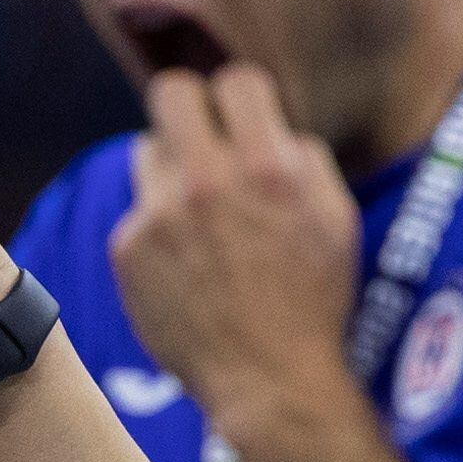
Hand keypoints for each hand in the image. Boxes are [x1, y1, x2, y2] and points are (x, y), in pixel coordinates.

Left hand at [106, 67, 361, 449]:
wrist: (270, 381)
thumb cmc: (314, 300)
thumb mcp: (335, 218)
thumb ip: (301, 158)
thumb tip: (268, 125)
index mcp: (268, 166)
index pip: (234, 80)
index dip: (239, 98)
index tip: (241, 120)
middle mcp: (207, 182)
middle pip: (170, 93)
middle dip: (188, 109)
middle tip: (200, 136)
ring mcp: (159, 215)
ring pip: (146, 151)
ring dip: (170, 171)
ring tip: (197, 212)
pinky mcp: (127, 249)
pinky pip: (137, 212)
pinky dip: (157, 229)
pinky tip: (183, 265)